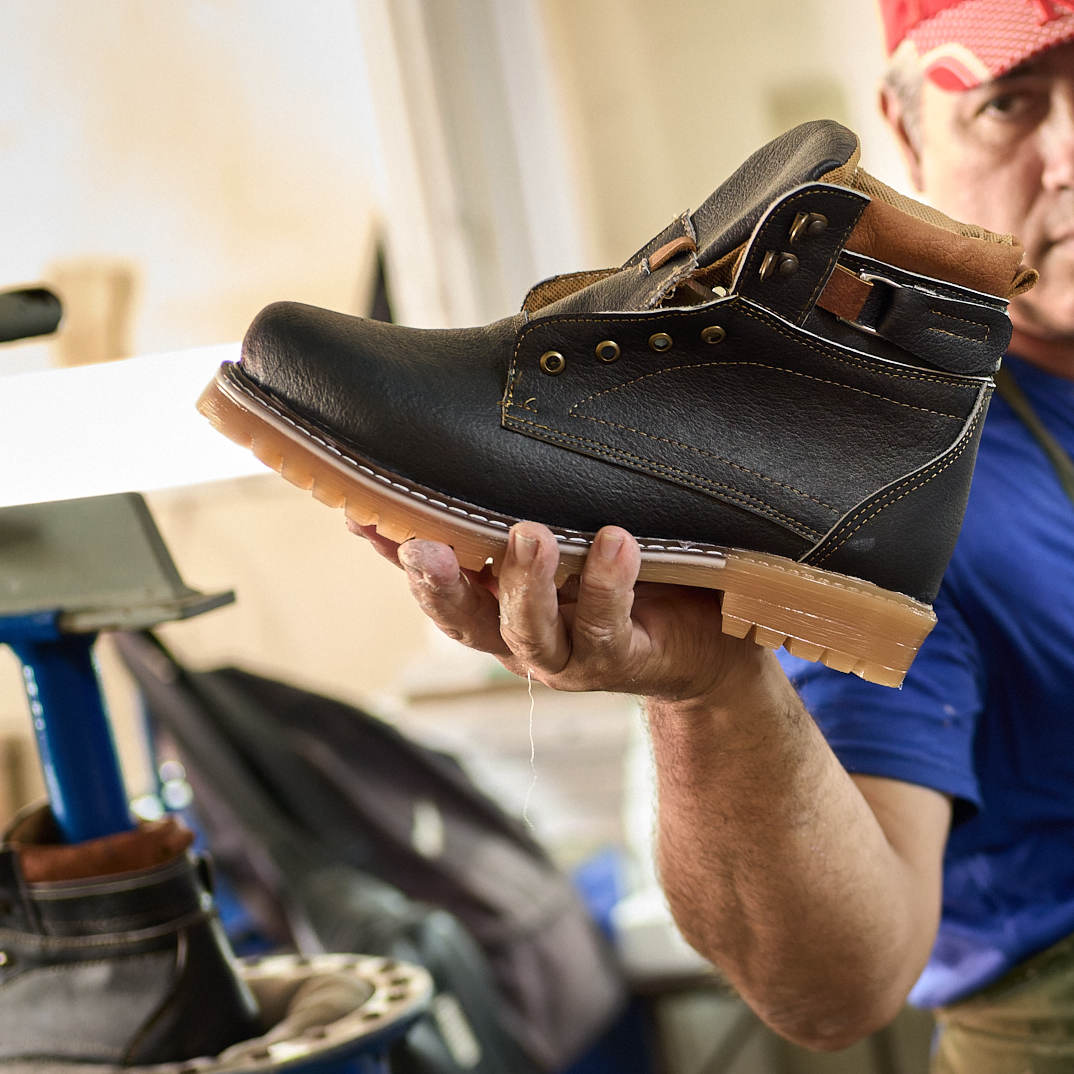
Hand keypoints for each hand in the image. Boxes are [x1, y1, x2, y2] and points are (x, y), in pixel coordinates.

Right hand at [350, 519, 761, 702]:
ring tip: (530, 535)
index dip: (394, 551)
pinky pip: (608, 625)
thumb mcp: (579, 532)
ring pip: (531, 630)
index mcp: (501, 602)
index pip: (438, 577)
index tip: (359, 512)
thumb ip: (536, 497)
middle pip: (465, 619)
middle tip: (422, 543)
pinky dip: (607, 583)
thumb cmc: (640, 575)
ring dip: (525, 583)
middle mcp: (524, 636)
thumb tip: (495, 412)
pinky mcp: (625, 660)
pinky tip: (614, 542)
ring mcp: (572, 655)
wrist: (714, 645)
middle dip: (439, 583)